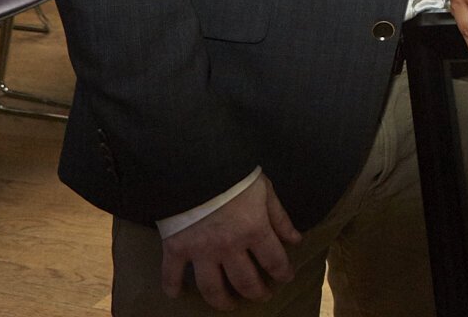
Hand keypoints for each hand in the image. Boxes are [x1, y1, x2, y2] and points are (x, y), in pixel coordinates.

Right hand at [160, 175, 301, 310]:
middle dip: (256, 292)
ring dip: (221, 301)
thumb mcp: (265, 190)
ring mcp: (200, 251)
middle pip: (245, 281)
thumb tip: (296, 239)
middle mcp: (229, 247)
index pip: (274, 261)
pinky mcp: (176, 248)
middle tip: (261, 297)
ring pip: (211, 287)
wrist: (195, 165)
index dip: (283, 273)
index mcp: (254, 230)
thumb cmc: (234, 174)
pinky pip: (172, 274)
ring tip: (229, 305)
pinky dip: (172, 286)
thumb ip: (280, 218)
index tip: (286, 278)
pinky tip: (176, 294)